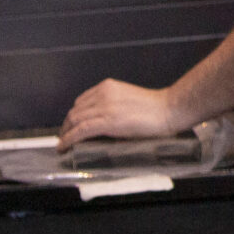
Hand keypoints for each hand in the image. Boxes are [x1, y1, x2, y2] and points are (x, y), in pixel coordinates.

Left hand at [59, 79, 184, 147]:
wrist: (170, 109)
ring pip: (75, 120)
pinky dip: (69, 139)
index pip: (81, 102)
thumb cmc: (156, 108)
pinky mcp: (108, 121)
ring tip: (64, 145)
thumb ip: (112, 107)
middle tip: (65, 139)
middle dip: (66, 126)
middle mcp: (103, 94)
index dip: (73, 116)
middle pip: (75, 111)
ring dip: (66, 134)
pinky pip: (81, 130)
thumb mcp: (128, 100)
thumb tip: (99, 124)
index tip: (71, 126)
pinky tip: (65, 147)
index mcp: (108, 87)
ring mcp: (105, 107)